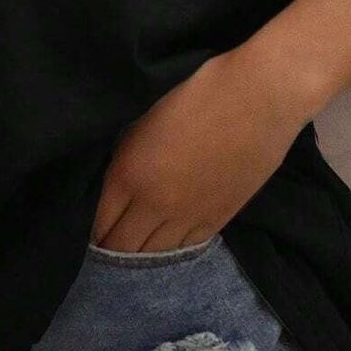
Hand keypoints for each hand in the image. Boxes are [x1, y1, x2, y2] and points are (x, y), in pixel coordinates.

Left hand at [91, 45, 311, 252]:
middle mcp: (154, 203)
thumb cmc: (199, 91)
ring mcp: (188, 216)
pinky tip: (164, 251)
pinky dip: (170, 252)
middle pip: (122, 248)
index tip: (90, 234)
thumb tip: (116, 179)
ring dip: (139, 259)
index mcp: (128, 173)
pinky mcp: (219, 219)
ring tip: (133, 255)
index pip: (99, 222)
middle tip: (108, 249)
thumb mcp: (145, 117)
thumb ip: (126, 155)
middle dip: (111, 251)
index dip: (91, 232)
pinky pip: (186, 249)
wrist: (260, 97)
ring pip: (154, 255)